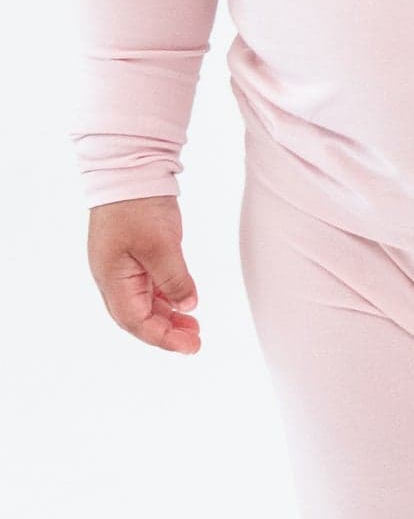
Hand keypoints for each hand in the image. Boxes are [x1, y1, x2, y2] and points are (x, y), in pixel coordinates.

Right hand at [88, 197, 200, 352]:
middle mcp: (113, 278)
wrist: (128, 172)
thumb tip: (188, 307)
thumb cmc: (139, 207)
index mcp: (112, 279)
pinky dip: (167, 299)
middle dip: (165, 333)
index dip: (162, 337)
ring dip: (167, 317)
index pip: (135, 321)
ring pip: (144, 303)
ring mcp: (122, 267)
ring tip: (195, 328)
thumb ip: (174, 278)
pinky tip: (185, 304)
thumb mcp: (161, 244)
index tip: (190, 347)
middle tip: (196, 342)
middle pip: (137, 317)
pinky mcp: (134, 256)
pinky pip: (149, 287)